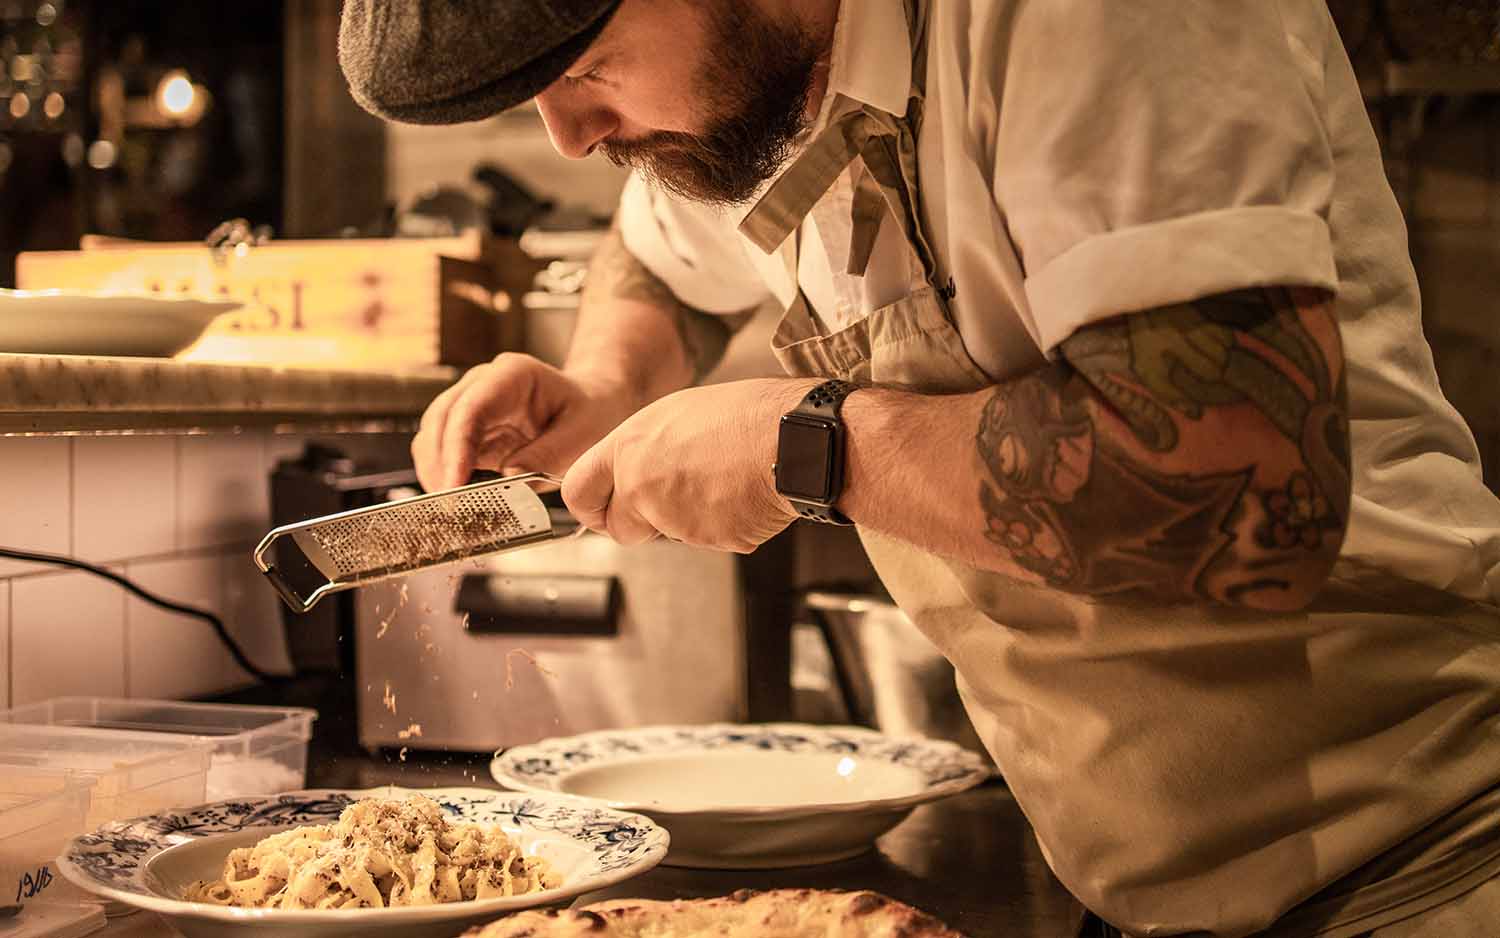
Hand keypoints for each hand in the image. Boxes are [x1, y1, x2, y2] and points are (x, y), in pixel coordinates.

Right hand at [412, 353, 642, 491]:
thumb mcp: (582, 435)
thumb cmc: (591, 415)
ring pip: (433, 437)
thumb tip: (508, 474)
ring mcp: (471, 405)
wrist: (593, 408)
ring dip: (436, 474)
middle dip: (440, 466)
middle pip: (441, 421)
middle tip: (449, 508)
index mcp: (512, 375)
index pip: (470, 409)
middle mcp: (483, 384)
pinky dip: (445, 478)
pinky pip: (444, 454)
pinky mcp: (469, 432)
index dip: (456, 449)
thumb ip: (548, 454)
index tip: (454, 486)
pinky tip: (457, 502)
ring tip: (451, 510)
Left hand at [561, 379, 813, 551]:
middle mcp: (642, 483)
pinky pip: (706, 541)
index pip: (578, 490)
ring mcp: (672, 517)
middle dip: (639, 525)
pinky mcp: (705, 541)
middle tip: (671, 502)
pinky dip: (721, 527)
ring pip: (667, 536)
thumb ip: (646, 448)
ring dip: (687, 521)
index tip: (600, 509)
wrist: (796, 440)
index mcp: (630, 446)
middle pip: (618, 529)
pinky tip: (740, 496)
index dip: (589, 506)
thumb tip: (636, 468)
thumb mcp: (679, 413)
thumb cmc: (749, 416)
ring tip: (721, 482)